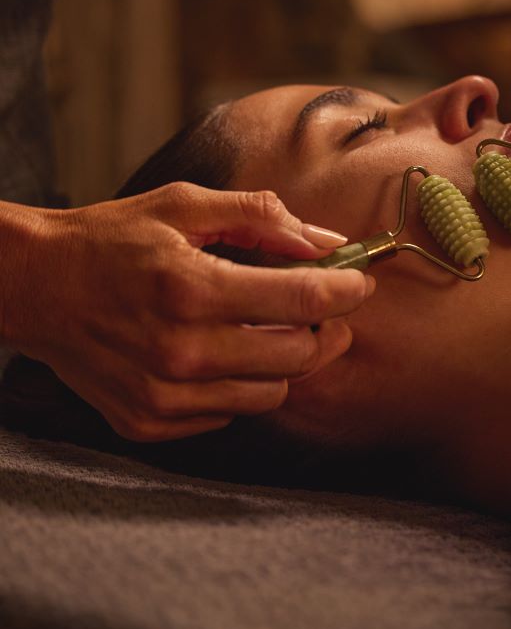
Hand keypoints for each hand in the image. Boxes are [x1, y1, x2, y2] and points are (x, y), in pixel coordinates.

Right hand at [7, 184, 373, 440]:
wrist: (33, 286)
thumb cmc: (111, 239)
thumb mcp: (185, 207)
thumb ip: (262, 217)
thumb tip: (329, 242)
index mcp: (193, 288)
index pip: (304, 300)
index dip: (347, 290)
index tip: (360, 281)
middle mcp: (180, 350)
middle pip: (298, 356)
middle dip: (325, 330)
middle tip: (323, 310)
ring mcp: (162, 394)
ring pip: (270, 394)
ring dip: (282, 362)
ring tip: (265, 329)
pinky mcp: (148, 421)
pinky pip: (228, 413)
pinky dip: (237, 385)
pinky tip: (219, 354)